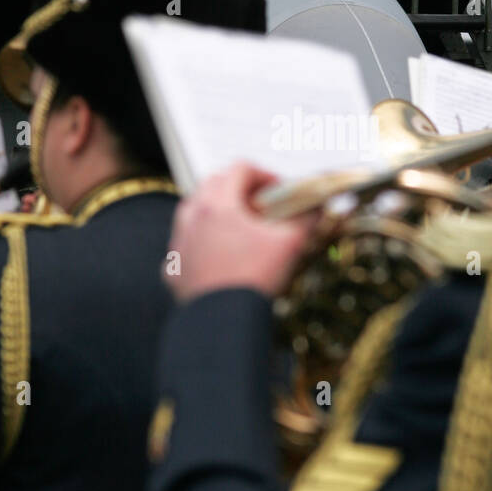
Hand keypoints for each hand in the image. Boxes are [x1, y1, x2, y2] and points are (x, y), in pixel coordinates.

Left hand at [164, 162, 319, 301]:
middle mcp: (192, 217)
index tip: (279, 189)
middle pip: (213, 184)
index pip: (240, 169)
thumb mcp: (290, 244)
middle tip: (261, 205)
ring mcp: (178, 243)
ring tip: (239, 229)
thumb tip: (319, 208)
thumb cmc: (255, 278)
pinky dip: (202, 242)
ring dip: (216, 212)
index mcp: (218, 204)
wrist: (223, 321)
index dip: (264, 174)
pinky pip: (186, 244)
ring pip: (193, 212)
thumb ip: (306, 219)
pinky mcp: (172, 268)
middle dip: (238, 188)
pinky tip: (220, 257)